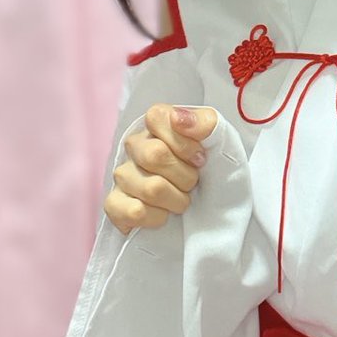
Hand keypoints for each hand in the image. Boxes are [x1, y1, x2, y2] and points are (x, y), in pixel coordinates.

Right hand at [104, 104, 218, 234]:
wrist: (219, 207)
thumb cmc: (215, 170)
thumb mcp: (221, 141)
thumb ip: (204, 123)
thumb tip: (178, 118)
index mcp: (158, 124)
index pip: (156, 118)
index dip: (185, 143)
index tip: (200, 158)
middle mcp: (135, 146)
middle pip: (155, 155)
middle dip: (186, 176)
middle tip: (193, 182)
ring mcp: (123, 175)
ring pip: (150, 188)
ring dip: (177, 201)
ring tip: (180, 199)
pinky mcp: (115, 205)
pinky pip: (133, 212)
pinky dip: (157, 218)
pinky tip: (163, 214)